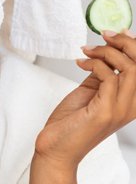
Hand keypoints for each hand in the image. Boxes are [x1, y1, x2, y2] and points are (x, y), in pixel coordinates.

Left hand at [36, 30, 135, 168]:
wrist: (55, 149)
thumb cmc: (71, 123)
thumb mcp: (92, 92)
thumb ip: (103, 74)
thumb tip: (108, 51)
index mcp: (133, 101)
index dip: (135, 45)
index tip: (115, 34)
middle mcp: (133, 106)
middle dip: (124, 43)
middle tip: (103, 36)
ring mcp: (121, 110)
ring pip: (131, 68)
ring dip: (107, 52)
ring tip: (87, 51)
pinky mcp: (106, 111)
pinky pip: (109, 76)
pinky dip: (94, 64)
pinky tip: (80, 63)